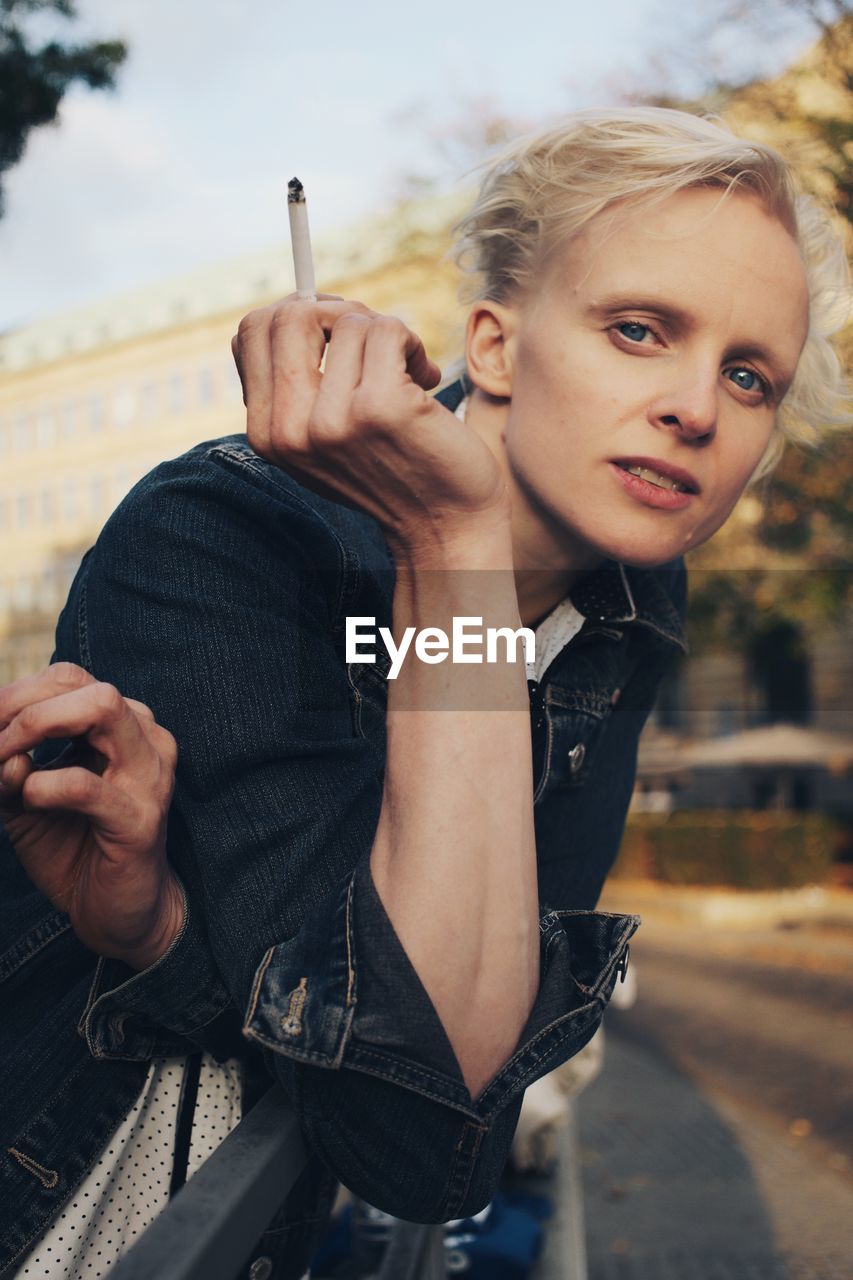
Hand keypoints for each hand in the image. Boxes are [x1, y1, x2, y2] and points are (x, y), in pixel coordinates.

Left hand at [0, 663, 182, 969]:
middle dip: (22, 705)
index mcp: (122, 728)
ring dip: (33, 726)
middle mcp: (145, 740)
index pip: (68, 678)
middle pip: (86, 683)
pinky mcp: (140, 820)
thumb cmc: (76, 849)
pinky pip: (86, 785)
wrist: (118, 914)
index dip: (15, 693)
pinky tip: (28, 799)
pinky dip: (44, 785)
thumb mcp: (26, 800)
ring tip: (4, 760)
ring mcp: (149, 776)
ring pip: (101, 708)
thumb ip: (6, 769)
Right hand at [231, 294, 509, 557]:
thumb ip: (297, 384)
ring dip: (386, 333)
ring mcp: (333, 419)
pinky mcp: (381, 407)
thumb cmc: (392, 472)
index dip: (294, 314)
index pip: (250, 333)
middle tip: (370, 337)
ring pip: (348, 320)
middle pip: (286, 315)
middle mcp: (290, 430)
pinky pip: (388, 330)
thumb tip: (303, 302)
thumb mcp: (323, 439)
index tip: (332, 331)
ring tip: (405, 371)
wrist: (446, 525)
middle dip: (335, 310)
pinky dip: (411, 342)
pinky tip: (423, 376)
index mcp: (266, 435)